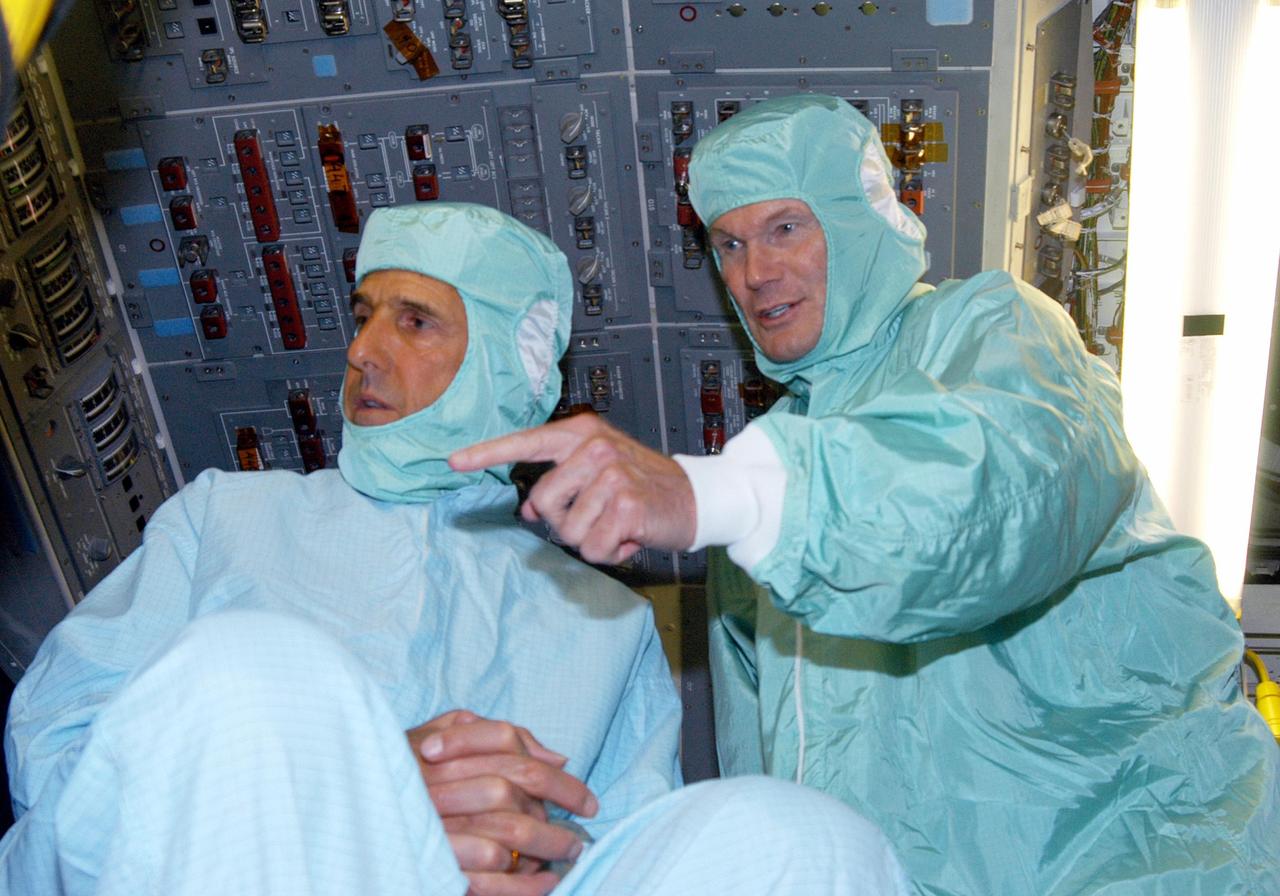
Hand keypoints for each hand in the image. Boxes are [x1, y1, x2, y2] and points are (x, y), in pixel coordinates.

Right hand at [408, 710, 597, 895]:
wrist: (342, 810)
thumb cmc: (399, 772)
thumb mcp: (435, 736)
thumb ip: (492, 733)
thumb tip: (556, 755)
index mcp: (437, 746)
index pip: (506, 743)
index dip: (554, 774)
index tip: (586, 800)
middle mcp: (435, 781)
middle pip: (512, 787)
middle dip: (556, 809)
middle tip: (579, 834)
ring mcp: (433, 823)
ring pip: (506, 832)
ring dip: (546, 847)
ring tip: (566, 857)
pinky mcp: (433, 861)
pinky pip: (487, 876)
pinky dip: (521, 884)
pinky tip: (543, 884)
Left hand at [449, 415, 696, 564]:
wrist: (698, 498)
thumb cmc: (645, 487)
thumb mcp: (600, 475)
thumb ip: (561, 484)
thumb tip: (526, 508)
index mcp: (583, 433)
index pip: (527, 441)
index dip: (487, 453)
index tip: (453, 462)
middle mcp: (594, 446)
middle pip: (542, 501)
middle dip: (565, 520)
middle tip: (599, 515)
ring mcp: (611, 473)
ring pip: (566, 529)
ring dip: (591, 538)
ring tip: (618, 524)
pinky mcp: (626, 504)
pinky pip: (592, 546)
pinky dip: (610, 551)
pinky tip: (630, 536)